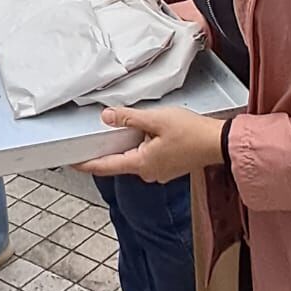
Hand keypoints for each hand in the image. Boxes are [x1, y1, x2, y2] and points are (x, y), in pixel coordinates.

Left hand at [78, 105, 224, 181]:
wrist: (219, 143)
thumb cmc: (191, 132)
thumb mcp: (155, 120)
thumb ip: (129, 119)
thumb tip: (107, 117)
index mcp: (141, 164)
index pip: (105, 166)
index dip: (86, 164)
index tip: (71, 162)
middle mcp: (148, 172)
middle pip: (120, 160)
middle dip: (110, 147)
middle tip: (99, 131)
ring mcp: (159, 171)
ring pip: (135, 157)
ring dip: (129, 144)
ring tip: (129, 125)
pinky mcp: (169, 166)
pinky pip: (148, 156)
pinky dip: (142, 145)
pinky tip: (148, 131)